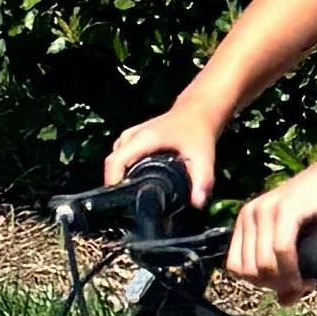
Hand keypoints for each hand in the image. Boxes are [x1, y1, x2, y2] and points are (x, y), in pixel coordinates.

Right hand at [103, 97, 223, 197]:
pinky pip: (121, 156)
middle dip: (117, 185)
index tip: (122, 202)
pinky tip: (137, 182)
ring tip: (134, 196)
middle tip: (132, 204)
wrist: (198, 111)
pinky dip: (124, 170)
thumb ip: (202, 180)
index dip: (112, 183)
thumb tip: (198, 202)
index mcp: (142, 139)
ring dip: (120, 177)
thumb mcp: (204, 156)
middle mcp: (131, 136)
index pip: (114, 162)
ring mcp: (130, 136)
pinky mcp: (132, 138)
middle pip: (112, 163)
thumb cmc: (199, 131)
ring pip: (116, 160)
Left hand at [228, 160, 316, 296]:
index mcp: (247, 219)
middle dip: (273, 285)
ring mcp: (266, 209)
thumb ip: (290, 268)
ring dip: (285, 281)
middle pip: (248, 270)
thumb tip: (284, 302)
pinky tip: (305, 278)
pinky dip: (292, 270)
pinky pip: (281, 251)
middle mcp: (250, 212)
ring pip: (262, 264)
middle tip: (299, 285)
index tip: (286, 285)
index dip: (259, 284)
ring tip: (306, 282)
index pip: (236, 267)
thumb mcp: (306, 242)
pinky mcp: (286, 209)